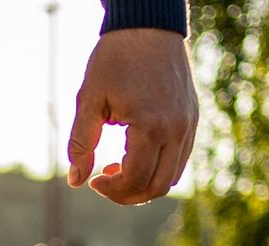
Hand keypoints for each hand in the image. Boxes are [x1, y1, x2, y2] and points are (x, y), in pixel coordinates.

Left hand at [67, 29, 198, 205]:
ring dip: (144, 183)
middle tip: (103, 181)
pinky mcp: (192, 118)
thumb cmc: (115, 59)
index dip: (111, 190)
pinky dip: (158, 167)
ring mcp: (188, 123)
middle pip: (158, 187)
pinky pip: (180, 158)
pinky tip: (136, 155)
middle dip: (128, 195)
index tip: (93, 180)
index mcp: (151, 126)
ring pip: (172, 176)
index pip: (136, 180)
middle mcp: (176, 129)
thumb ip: (80, 144)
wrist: (148, 26)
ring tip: (118, 168)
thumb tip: (76, 181)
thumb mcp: (89, 100)